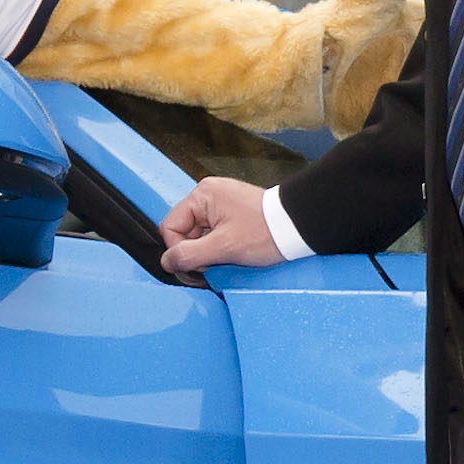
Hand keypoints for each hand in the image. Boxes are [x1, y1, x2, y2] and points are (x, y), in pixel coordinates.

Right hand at [160, 180, 297, 278]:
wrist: (296, 227)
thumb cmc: (266, 232)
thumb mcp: (223, 248)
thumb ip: (189, 255)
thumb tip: (166, 262)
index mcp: (202, 196)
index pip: (171, 227)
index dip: (179, 252)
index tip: (196, 268)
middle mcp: (208, 195)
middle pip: (184, 232)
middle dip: (196, 253)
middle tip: (213, 266)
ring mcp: (219, 203)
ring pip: (198, 235)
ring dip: (208, 252)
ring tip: (227, 257)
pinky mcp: (230, 212)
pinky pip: (212, 233)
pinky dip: (218, 247)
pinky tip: (232, 252)